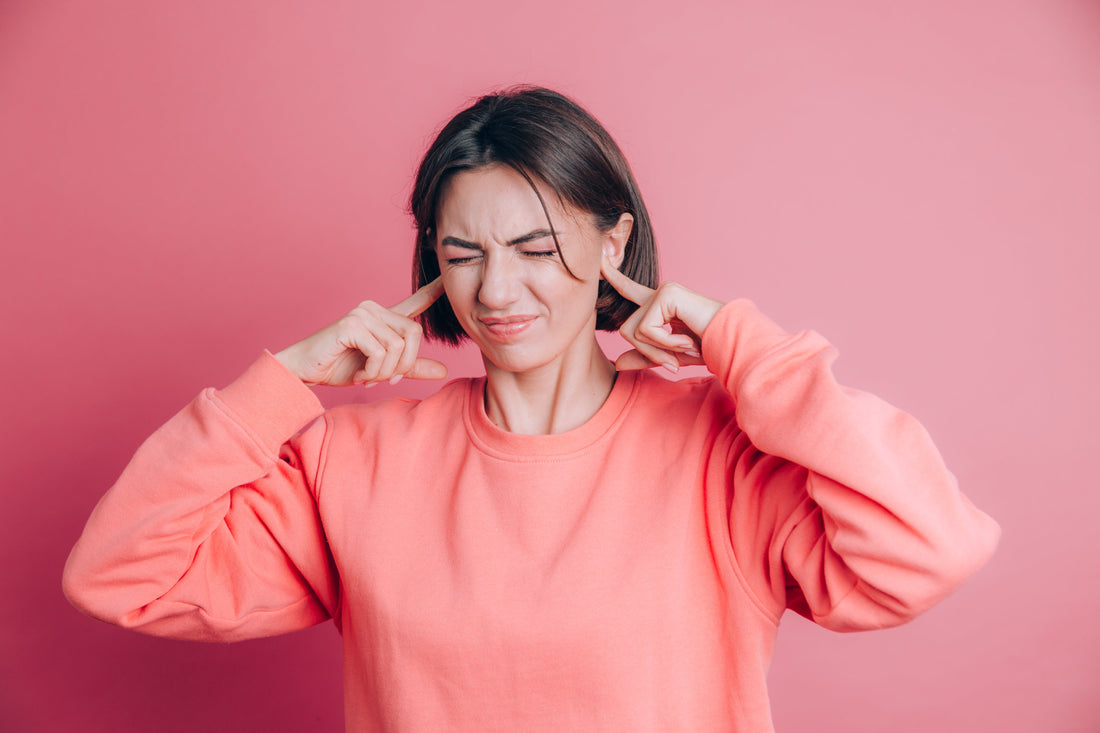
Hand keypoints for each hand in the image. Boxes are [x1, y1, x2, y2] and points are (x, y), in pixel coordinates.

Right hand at [274, 278, 447, 386]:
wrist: (304, 371)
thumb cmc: (339, 367)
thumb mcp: (382, 370)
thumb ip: (411, 368)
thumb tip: (444, 371)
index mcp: (383, 317)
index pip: (414, 302)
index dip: (433, 291)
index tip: (448, 280)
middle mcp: (374, 309)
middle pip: (414, 334)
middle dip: (404, 364)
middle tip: (384, 379)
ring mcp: (362, 314)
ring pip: (398, 346)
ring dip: (385, 372)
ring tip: (367, 376)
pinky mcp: (352, 325)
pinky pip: (381, 352)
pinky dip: (373, 371)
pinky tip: (359, 374)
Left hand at [601, 257, 723, 372]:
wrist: (731, 344)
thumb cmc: (707, 348)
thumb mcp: (669, 357)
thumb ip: (644, 358)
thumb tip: (616, 364)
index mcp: (660, 305)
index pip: (630, 291)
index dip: (614, 277)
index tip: (599, 262)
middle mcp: (660, 294)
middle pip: (626, 330)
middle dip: (647, 352)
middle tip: (674, 360)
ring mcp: (663, 291)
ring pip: (633, 331)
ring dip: (658, 350)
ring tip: (684, 347)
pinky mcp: (667, 294)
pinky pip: (647, 329)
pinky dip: (665, 344)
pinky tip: (686, 341)